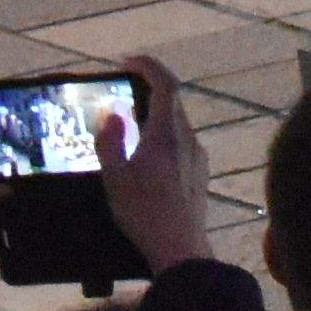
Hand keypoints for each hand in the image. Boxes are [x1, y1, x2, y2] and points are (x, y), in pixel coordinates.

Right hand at [88, 60, 205, 275]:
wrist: (181, 247)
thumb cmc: (143, 213)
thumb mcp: (115, 178)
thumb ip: (110, 142)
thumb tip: (112, 114)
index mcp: (166, 134)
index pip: (165, 84)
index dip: (148, 66)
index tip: (128, 62)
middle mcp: (188, 138)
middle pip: (171, 101)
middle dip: (148, 90)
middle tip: (123, 92)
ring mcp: (198, 155)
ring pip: (177, 123)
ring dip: (155, 116)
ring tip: (130, 128)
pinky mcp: (201, 171)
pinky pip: (182, 142)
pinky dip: (163, 136)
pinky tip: (148, 158)